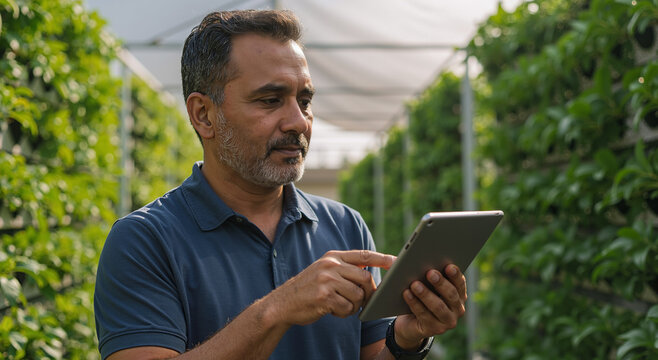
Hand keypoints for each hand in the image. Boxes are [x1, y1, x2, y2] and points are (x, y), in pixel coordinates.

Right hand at [266, 250, 394, 326]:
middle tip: (362, 300)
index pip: (363, 255)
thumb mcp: (324, 271)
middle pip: (365, 277)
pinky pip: (347, 307)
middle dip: (368, 292)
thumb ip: (344, 269)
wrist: (283, 304)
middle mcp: (330, 265)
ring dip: (354, 305)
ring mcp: (327, 280)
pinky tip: (333, 310)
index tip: (396, 262)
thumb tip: (370, 274)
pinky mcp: (325, 297)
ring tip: (341, 305)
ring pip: (358, 295)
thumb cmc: (308, 289)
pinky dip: (344, 313)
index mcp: (332, 257)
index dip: (382, 258)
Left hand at [394, 264, 466, 349]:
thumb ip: (419, 270)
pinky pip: (424, 315)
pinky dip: (415, 303)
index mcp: (459, 294)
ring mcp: (447, 321)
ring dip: (426, 294)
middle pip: (451, 294)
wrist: (411, 323)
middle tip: (430, 273)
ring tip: (415, 284)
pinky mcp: (434, 329)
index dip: (455, 275)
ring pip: (438, 307)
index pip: (460, 283)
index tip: (448, 266)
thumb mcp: (422, 282)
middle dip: (441, 283)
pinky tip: (407, 294)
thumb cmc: (419, 296)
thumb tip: (400, 258)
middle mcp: (457, 309)